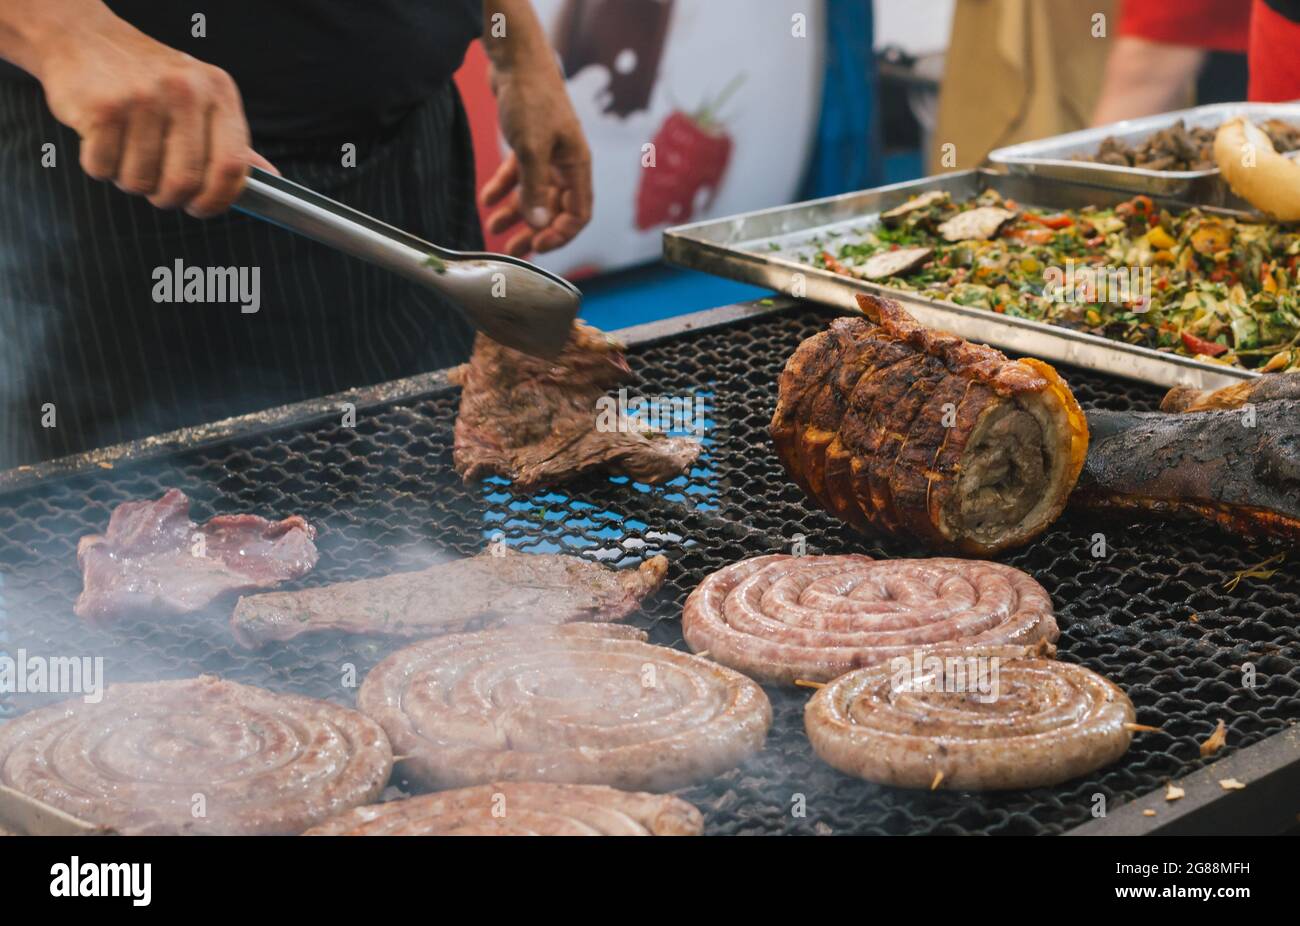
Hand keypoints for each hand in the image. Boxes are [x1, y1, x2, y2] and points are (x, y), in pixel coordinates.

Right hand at [35, 11, 274, 215]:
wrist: (81, 37)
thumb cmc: (146, 78)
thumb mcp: (201, 97)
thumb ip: (232, 141)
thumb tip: (270, 178)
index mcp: (218, 92)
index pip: (233, 166)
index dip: (218, 199)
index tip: (201, 206)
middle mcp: (186, 91)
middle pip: (186, 182)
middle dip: (168, 197)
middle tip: (156, 187)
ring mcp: (143, 97)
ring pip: (141, 181)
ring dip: (130, 180)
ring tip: (126, 151)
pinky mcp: (103, 107)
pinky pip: (104, 168)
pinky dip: (99, 166)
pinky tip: (101, 138)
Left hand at [481, 60, 591, 256]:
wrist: (515, 59)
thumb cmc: (531, 98)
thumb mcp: (531, 149)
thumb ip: (535, 189)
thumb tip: (539, 224)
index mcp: (577, 165)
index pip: (578, 213)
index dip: (560, 234)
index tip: (536, 245)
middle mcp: (565, 162)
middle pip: (555, 208)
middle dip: (534, 230)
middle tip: (513, 250)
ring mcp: (547, 153)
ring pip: (534, 193)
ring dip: (516, 213)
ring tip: (494, 228)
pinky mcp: (528, 142)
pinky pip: (519, 174)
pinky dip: (504, 188)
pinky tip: (486, 199)